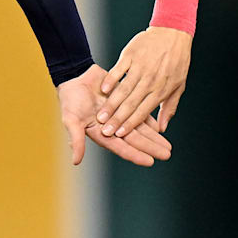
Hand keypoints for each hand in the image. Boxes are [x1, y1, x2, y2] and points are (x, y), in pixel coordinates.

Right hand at [57, 65, 171, 166]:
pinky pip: (139, 110)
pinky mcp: (124, 100)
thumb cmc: (70, 99)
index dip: (136, 154)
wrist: (74, 75)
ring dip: (153, 137)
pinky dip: (149, 119)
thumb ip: (76, 140)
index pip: (122, 147)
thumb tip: (76, 161)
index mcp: (101, 133)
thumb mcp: (71, 120)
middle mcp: (113, 126)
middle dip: (151, 147)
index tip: (150, 161)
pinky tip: (160, 126)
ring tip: (167, 146)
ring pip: (140, 127)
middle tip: (167, 154)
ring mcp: (119, 114)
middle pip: (135, 139)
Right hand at [97, 26, 191, 137]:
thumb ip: (169, 107)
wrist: (173, 32)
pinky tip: (104, 90)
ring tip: (101, 116)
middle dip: (118, 119)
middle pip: (131, 103)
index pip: (143, 111)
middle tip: (106, 131)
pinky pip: (119, 69)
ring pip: (123, 89)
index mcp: (161, 90)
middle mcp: (150, 80)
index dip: (131, 124)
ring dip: (111, 104)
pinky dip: (111, 79)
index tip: (120, 134)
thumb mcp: (179, 85)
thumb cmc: (177, 60)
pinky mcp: (131, 54)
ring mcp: (140, 67)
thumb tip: (162, 128)